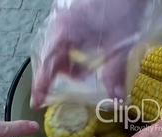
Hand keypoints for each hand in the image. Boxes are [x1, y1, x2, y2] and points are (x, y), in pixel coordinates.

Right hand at [31, 0, 147, 107]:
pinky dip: (74, 54)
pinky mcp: (75, 17)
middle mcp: (60, 24)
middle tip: (58, 93)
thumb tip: (117, 101)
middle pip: (49, 56)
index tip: (37, 102)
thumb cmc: (124, 10)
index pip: (47, 63)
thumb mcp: (121, 46)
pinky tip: (88, 60)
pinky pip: (67, 41)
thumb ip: (116, 74)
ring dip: (68, 65)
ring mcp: (66, 19)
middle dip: (55, 76)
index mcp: (65, 31)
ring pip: (59, 49)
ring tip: (82, 77)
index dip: (41, 84)